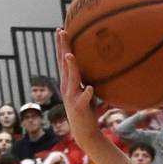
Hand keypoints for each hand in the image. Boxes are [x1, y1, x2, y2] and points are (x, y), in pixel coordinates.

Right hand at [55, 26, 103, 145]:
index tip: (61, 30)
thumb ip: (88, 79)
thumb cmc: (87, 111)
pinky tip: (90, 88)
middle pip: (63, 64)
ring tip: (70, 55)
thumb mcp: (86, 92)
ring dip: (70, 67)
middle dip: (62, 48)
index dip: (62, 46)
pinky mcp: (80, 109)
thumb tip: (101, 66)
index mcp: (68, 82)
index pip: (63, 60)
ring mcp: (72, 98)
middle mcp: (67, 87)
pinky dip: (87, 94)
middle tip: (61, 32)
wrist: (85, 133)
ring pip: (71, 80)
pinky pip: (84, 100)